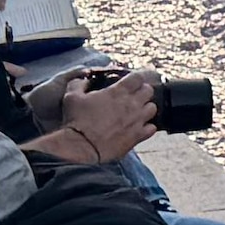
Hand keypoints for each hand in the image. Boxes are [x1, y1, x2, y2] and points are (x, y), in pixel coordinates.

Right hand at [37, 67, 158, 162]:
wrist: (80, 147)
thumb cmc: (75, 121)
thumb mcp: (72, 96)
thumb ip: (79, 84)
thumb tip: (84, 80)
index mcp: (117, 92)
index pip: (138, 77)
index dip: (134, 79)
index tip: (128, 83)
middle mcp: (131, 104)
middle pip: (148, 91)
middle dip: (141, 91)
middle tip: (132, 97)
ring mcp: (137, 121)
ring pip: (152, 108)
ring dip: (145, 108)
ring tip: (135, 112)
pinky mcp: (137, 136)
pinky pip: (151, 128)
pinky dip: (146, 127)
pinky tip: (137, 128)